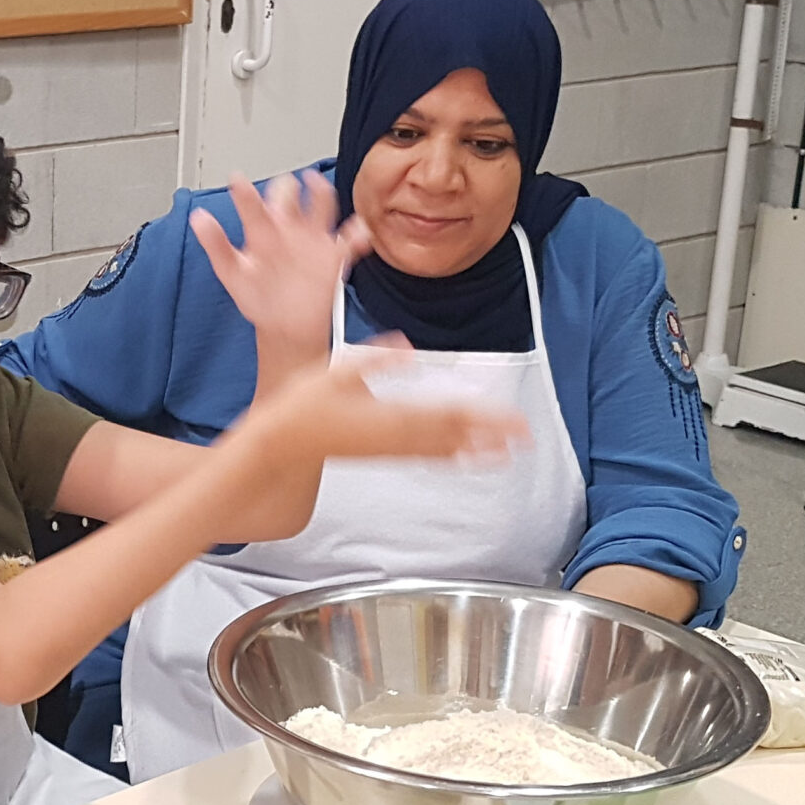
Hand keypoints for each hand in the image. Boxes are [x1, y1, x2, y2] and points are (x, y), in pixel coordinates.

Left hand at [190, 172, 369, 356]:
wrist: (286, 325)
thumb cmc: (258, 297)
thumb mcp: (231, 272)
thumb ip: (215, 245)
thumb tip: (197, 218)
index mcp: (263, 231)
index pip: (255, 204)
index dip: (245, 192)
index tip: (236, 180)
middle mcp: (289, 229)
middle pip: (290, 197)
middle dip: (286, 188)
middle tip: (281, 186)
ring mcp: (313, 241)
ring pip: (321, 207)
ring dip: (320, 195)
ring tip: (316, 187)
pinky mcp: (334, 257)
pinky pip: (350, 242)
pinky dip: (357, 235)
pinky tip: (357, 233)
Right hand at [243, 352, 528, 467]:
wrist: (279, 446)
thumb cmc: (301, 406)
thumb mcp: (334, 372)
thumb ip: (374, 359)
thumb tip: (407, 347)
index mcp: (387, 414)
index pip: (447, 414)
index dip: (482, 417)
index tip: (510, 418)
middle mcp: (394, 437)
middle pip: (453, 436)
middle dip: (490, 436)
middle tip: (525, 436)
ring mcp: (389, 450)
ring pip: (442, 451)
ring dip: (476, 450)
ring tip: (506, 453)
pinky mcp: (382, 455)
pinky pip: (425, 457)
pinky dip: (451, 457)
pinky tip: (464, 457)